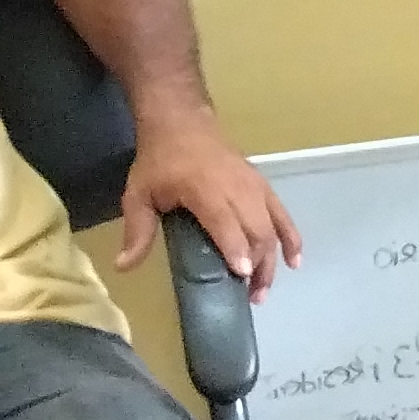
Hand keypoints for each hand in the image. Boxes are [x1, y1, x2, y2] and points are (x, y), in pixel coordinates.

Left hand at [120, 112, 303, 296]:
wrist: (183, 123)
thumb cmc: (159, 161)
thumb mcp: (139, 194)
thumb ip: (137, 230)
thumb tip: (123, 266)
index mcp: (205, 190)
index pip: (227, 223)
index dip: (236, 249)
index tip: (240, 275)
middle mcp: (236, 189)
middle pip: (256, 231)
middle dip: (257, 266)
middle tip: (248, 296)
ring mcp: (254, 187)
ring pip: (271, 227)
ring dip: (271, 260)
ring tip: (262, 290)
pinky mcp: (263, 187)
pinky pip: (283, 215)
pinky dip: (292, 238)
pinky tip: (294, 262)